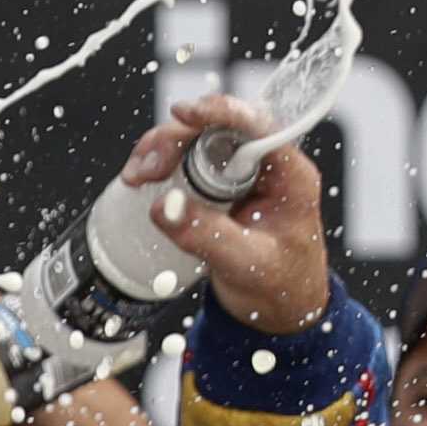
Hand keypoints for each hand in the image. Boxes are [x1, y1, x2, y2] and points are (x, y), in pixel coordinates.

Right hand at [120, 94, 329, 337]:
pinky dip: (163, 165)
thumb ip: (206, 235)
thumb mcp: (245, 264)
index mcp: (289, 176)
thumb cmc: (280, 286)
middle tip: (147, 168)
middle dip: (176, 138)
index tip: (183, 114)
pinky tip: (142, 180)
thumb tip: (163, 205)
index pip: (257, 126)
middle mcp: (266, 166)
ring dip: (163, 149)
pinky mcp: (220, 189)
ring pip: (198, 141)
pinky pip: (189, 163)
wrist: (281, 313)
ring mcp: (241, 176)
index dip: (219, 112)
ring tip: (137, 175)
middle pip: (218, 129)